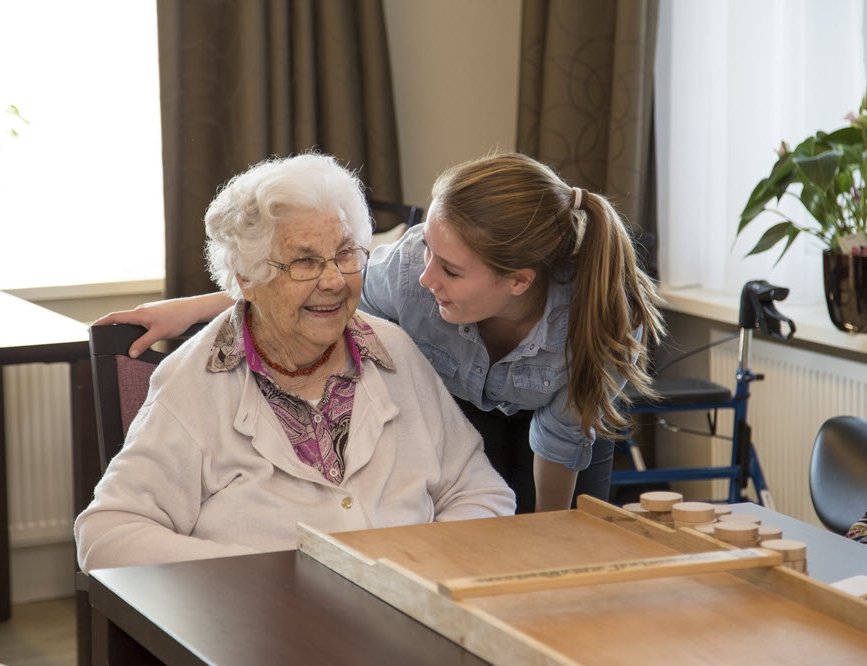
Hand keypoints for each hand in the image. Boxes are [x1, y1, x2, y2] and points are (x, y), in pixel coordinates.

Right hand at [92, 292, 231, 357]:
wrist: (193, 309)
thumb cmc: (178, 318)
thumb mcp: (159, 334)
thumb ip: (143, 343)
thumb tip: (131, 353)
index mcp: (139, 313)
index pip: (115, 317)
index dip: (102, 322)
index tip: (92, 327)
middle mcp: (141, 310)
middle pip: (122, 320)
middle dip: (113, 328)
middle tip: (104, 339)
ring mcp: (148, 311)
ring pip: (133, 321)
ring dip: (127, 329)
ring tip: (122, 341)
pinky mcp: (155, 313)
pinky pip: (141, 321)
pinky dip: (137, 329)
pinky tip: (141, 337)